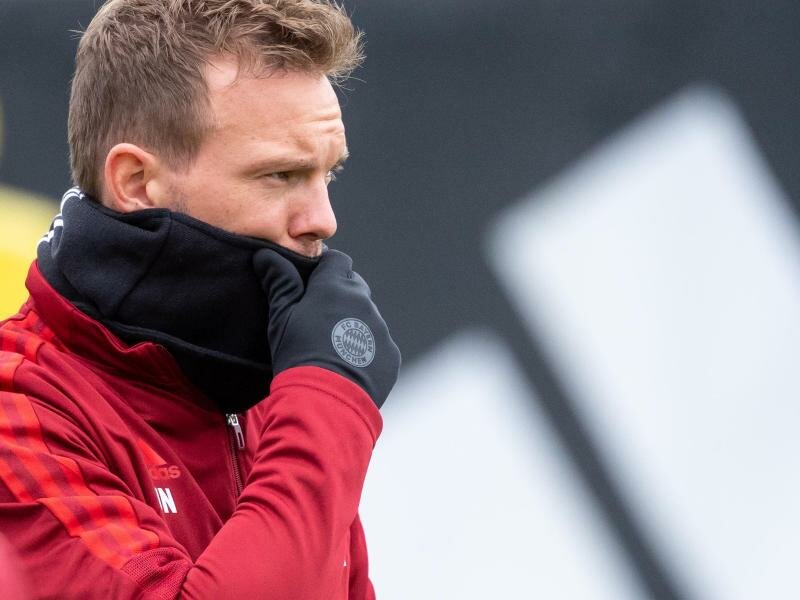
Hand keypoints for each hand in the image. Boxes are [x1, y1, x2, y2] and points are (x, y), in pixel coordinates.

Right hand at [253, 249, 400, 408]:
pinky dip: (366, 349)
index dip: (324, 268)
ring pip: (367, 316)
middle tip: (318, 316)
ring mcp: (380, 328)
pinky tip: (348, 365)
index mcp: (335, 286)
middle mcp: (363, 302)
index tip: (311, 281)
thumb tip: (266, 254)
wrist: (325, 400)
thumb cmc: (297, 354)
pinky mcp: (390, 353)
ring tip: (332, 346)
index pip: (337, 260)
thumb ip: (279, 281)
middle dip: (339, 294)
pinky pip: (378, 344)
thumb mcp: (281, 316)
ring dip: (353, 322)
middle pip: (354, 286)